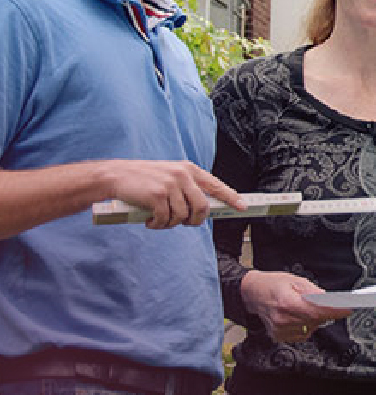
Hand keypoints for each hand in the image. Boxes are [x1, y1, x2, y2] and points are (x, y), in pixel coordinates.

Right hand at [104, 160, 245, 229]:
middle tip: (183, 223)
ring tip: (159, 220)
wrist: (115, 176)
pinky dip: (159, 225)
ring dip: (171, 224)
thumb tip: (203, 209)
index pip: (216, 185)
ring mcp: (170, 184)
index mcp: (188, 169)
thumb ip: (186, 187)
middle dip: (195, 220)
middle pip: (202, 207)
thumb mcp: (169, 176)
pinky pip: (166, 219)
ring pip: (183, 216)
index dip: (231, 197)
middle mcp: (183, 175)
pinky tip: (150, 221)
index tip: (242, 207)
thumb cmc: (143, 180)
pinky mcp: (157, 195)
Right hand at [240, 269, 348, 342]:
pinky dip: (306, 325)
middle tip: (329, 302)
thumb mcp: (296, 280)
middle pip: (316, 320)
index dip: (335, 311)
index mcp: (287, 303)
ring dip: (315, 318)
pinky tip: (300, 315)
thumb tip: (330, 301)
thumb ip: (314, 292)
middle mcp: (283, 320)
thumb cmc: (273, 284)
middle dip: (325, 311)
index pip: (317, 311)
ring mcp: (280, 331)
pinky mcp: (279, 337)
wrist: (252, 293)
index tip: (349, 309)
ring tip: (305, 306)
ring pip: (311, 328)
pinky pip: (303, 334)